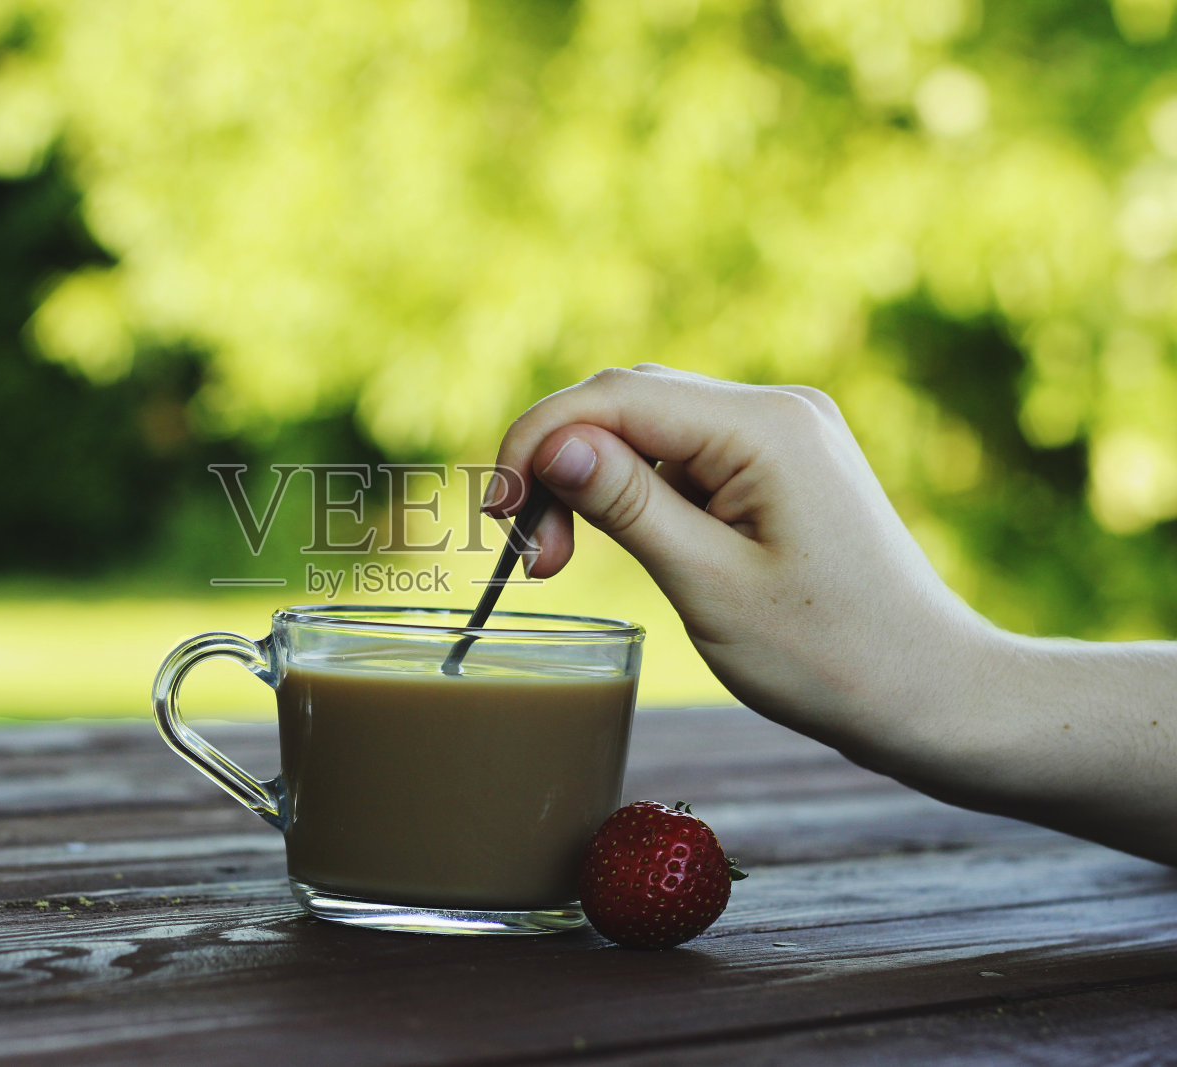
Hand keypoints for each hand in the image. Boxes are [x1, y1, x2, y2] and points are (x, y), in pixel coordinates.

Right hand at [488, 364, 994, 768]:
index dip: (538, 441)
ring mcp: (783, 434)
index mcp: (765, 427)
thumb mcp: (709, 585)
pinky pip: (684, 455)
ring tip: (560, 559)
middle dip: (559, 463)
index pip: (616, 398)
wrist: (930, 693)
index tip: (497, 513)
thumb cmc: (829, 656)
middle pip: (627, 402)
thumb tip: (554, 445)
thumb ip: (626, 505)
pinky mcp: (781, 466)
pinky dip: (634, 492)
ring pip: (649, 428)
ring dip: (591, 480)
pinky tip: (615, 542)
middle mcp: (777, 410)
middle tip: (528, 551)